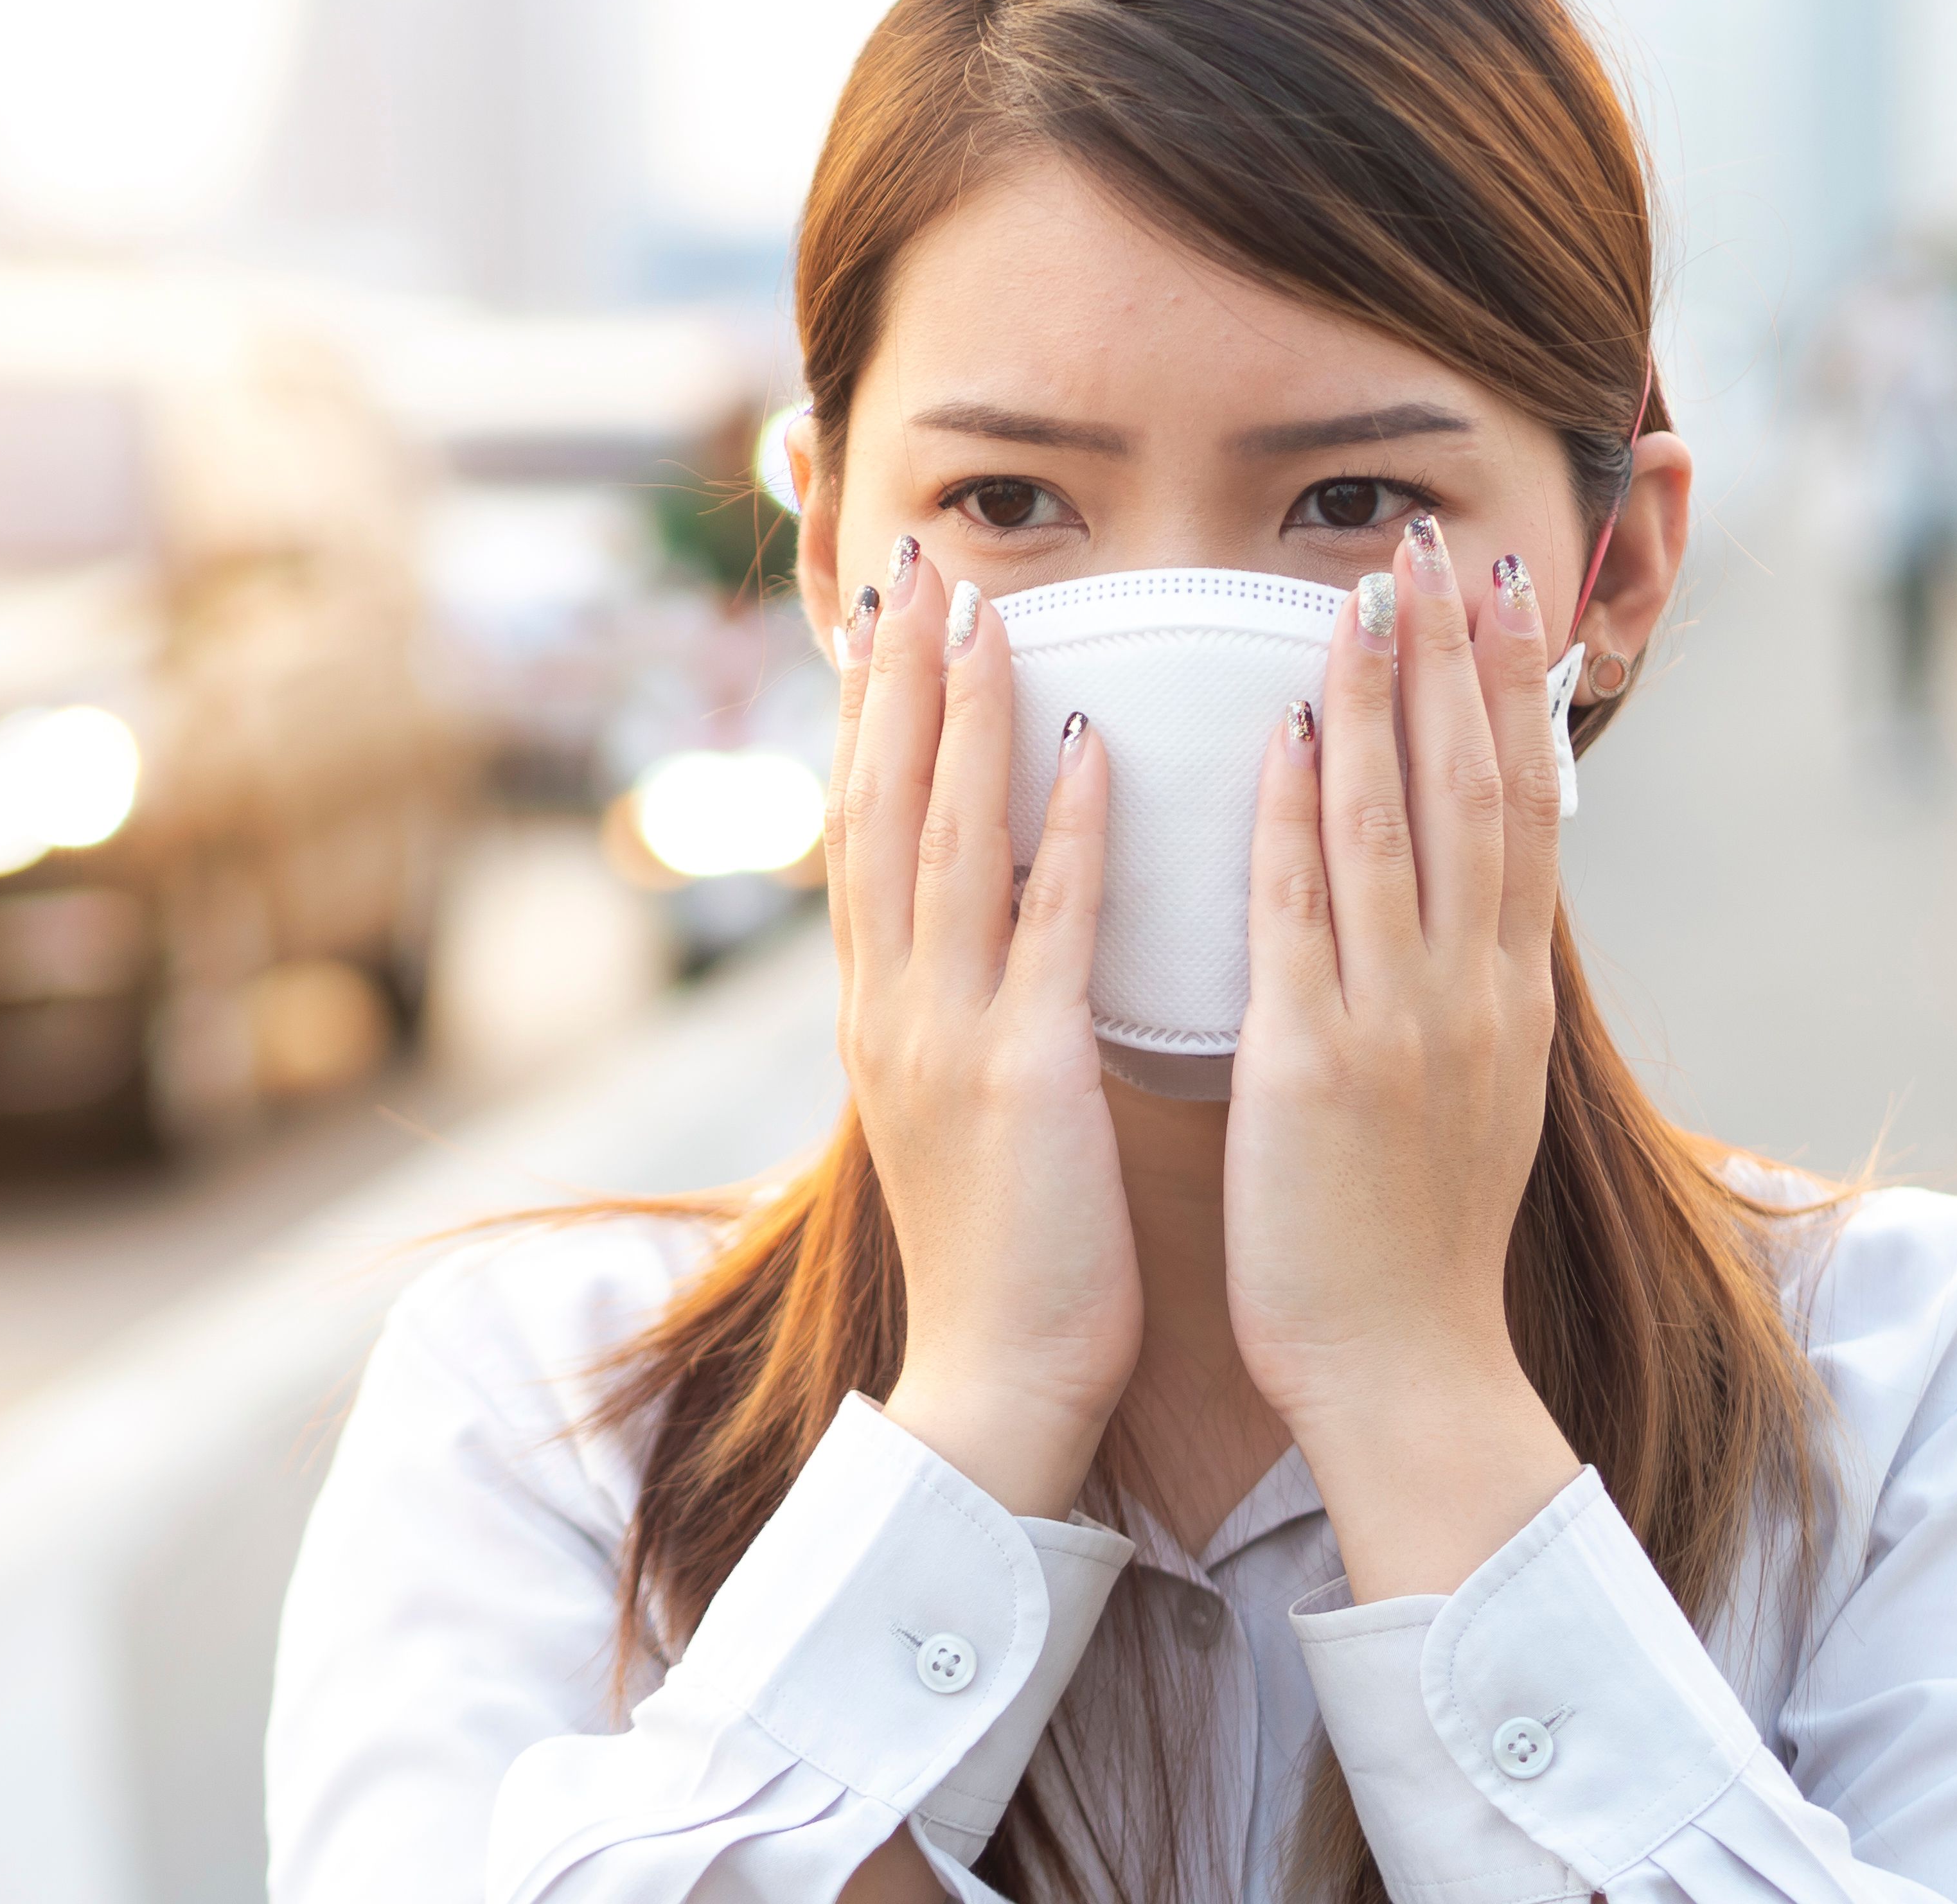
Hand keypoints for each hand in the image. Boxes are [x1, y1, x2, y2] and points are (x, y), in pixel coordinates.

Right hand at [828, 539, 1134, 1520]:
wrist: (995, 1387)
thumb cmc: (1005, 1248)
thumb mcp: (964, 1101)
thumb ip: (974, 998)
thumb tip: (1005, 906)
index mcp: (883, 1009)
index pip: (864, 829)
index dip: (872, 716)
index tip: (889, 619)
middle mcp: (894, 1005)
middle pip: (882, 807)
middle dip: (901, 681)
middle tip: (920, 568)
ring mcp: (948, 1037)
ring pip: (947, 842)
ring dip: (966, 716)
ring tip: (988, 610)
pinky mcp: (1024, 1078)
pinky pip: (1048, 930)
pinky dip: (1068, 831)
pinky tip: (1093, 745)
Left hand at [1223, 516, 1581, 1597]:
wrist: (1409, 1374)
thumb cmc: (1413, 1241)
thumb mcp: (1468, 1090)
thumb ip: (1458, 984)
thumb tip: (1457, 894)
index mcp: (1503, 992)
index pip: (1522, 804)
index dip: (1512, 689)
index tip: (1503, 587)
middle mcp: (1469, 988)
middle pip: (1476, 785)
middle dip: (1459, 654)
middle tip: (1443, 538)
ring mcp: (1400, 1021)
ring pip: (1395, 825)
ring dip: (1378, 698)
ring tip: (1365, 589)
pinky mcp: (1316, 1063)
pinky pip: (1306, 917)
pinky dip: (1298, 817)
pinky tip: (1282, 731)